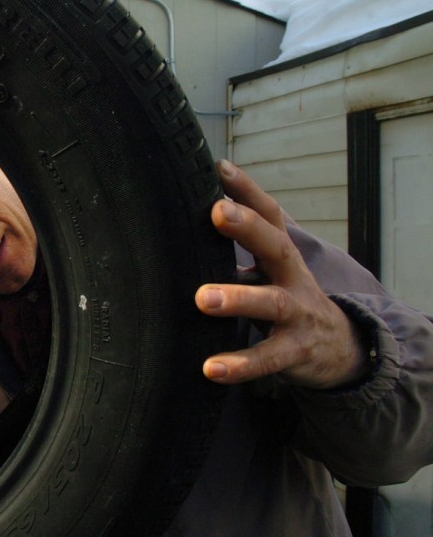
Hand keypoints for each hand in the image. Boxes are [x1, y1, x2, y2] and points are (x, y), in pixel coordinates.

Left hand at [194, 160, 366, 388]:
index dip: (247, 190)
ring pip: (270, 303)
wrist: (340, 348)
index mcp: (281, 254)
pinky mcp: (295, 351)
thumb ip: (242, 244)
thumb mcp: (272, 268)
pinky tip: (211, 368)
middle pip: (275, 245)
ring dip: (237, 298)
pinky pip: (267, 358)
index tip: (219, 168)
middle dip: (247, 226)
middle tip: (217, 211)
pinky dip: (239, 364)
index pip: (268, 214)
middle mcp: (292, 277)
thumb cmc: (288, 297)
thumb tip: (197, 209)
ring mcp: (297, 313)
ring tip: (202, 298)